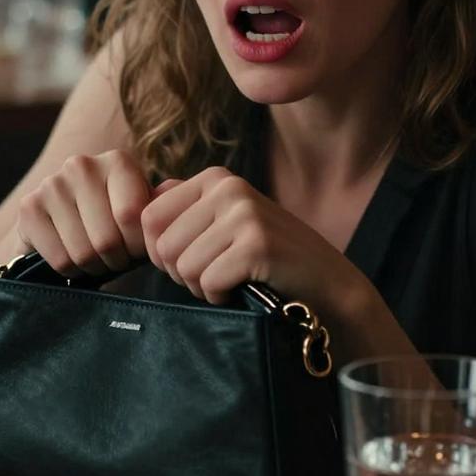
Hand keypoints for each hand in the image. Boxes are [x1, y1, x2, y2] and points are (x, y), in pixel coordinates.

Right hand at [17, 150, 151, 276]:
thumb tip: (175, 188)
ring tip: (96, 259)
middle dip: (116, 261)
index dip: (138, 248)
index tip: (137, 251)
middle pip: (107, 240)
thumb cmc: (115, 221)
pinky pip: (60, 260)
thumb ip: (162, 203)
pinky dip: (70, 271)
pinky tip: (73, 258)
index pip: (133, 217)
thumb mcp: (143, 209)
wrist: (64, 226)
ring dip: (94, 268)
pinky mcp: (28, 207)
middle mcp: (81, 165)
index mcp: (118, 161)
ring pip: (83, 253)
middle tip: (115, 259)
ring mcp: (51, 184)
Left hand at [141, 166, 349, 312]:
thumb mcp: (225, 224)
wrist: (329, 288)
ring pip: (183, 266)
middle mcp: (228, 187)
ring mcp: (244, 213)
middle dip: (182, 274)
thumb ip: (185, 207)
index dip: (161, 253)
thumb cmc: (269, 262)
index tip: (194, 261)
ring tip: (234, 281)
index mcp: (214, 178)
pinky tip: (245, 290)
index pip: (147, 218)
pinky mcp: (258, 244)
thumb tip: (146, 194)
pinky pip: (208, 281)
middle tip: (219, 275)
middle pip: (161, 246)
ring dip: (203, 287)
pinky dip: (221, 297)